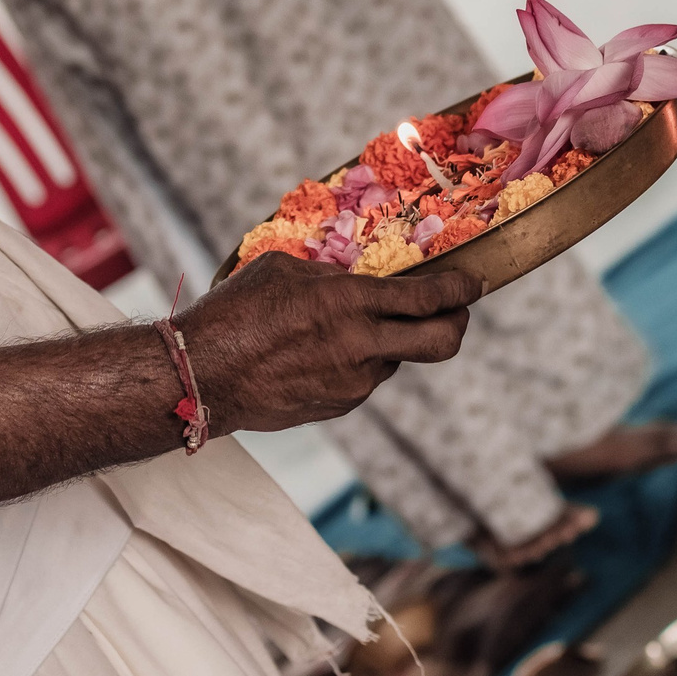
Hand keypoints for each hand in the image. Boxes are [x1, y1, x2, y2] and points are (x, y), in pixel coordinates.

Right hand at [178, 254, 480, 433]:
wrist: (203, 375)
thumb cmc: (234, 312)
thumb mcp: (283, 270)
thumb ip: (329, 276)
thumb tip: (353, 280)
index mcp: (348, 302)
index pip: (427, 298)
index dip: (460, 290)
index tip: (474, 284)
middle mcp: (361, 345)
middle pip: (441, 343)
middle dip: (458, 324)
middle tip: (456, 312)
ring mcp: (353, 382)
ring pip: (397, 360)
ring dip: (392, 343)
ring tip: (352, 328)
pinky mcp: (339, 405)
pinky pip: (365, 378)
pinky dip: (360, 362)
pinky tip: (324, 352)